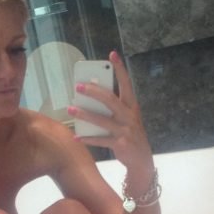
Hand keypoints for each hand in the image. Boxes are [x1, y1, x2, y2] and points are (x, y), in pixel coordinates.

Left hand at [69, 51, 153, 177]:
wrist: (142, 159)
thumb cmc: (130, 134)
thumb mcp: (126, 118)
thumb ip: (113, 107)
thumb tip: (91, 93)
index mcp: (132, 106)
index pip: (126, 83)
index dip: (120, 69)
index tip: (112, 54)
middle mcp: (129, 116)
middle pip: (110, 99)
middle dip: (93, 92)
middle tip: (78, 87)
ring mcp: (125, 130)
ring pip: (102, 120)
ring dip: (84, 114)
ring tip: (71, 109)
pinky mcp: (120, 143)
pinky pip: (100, 139)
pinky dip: (88, 138)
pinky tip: (77, 136)